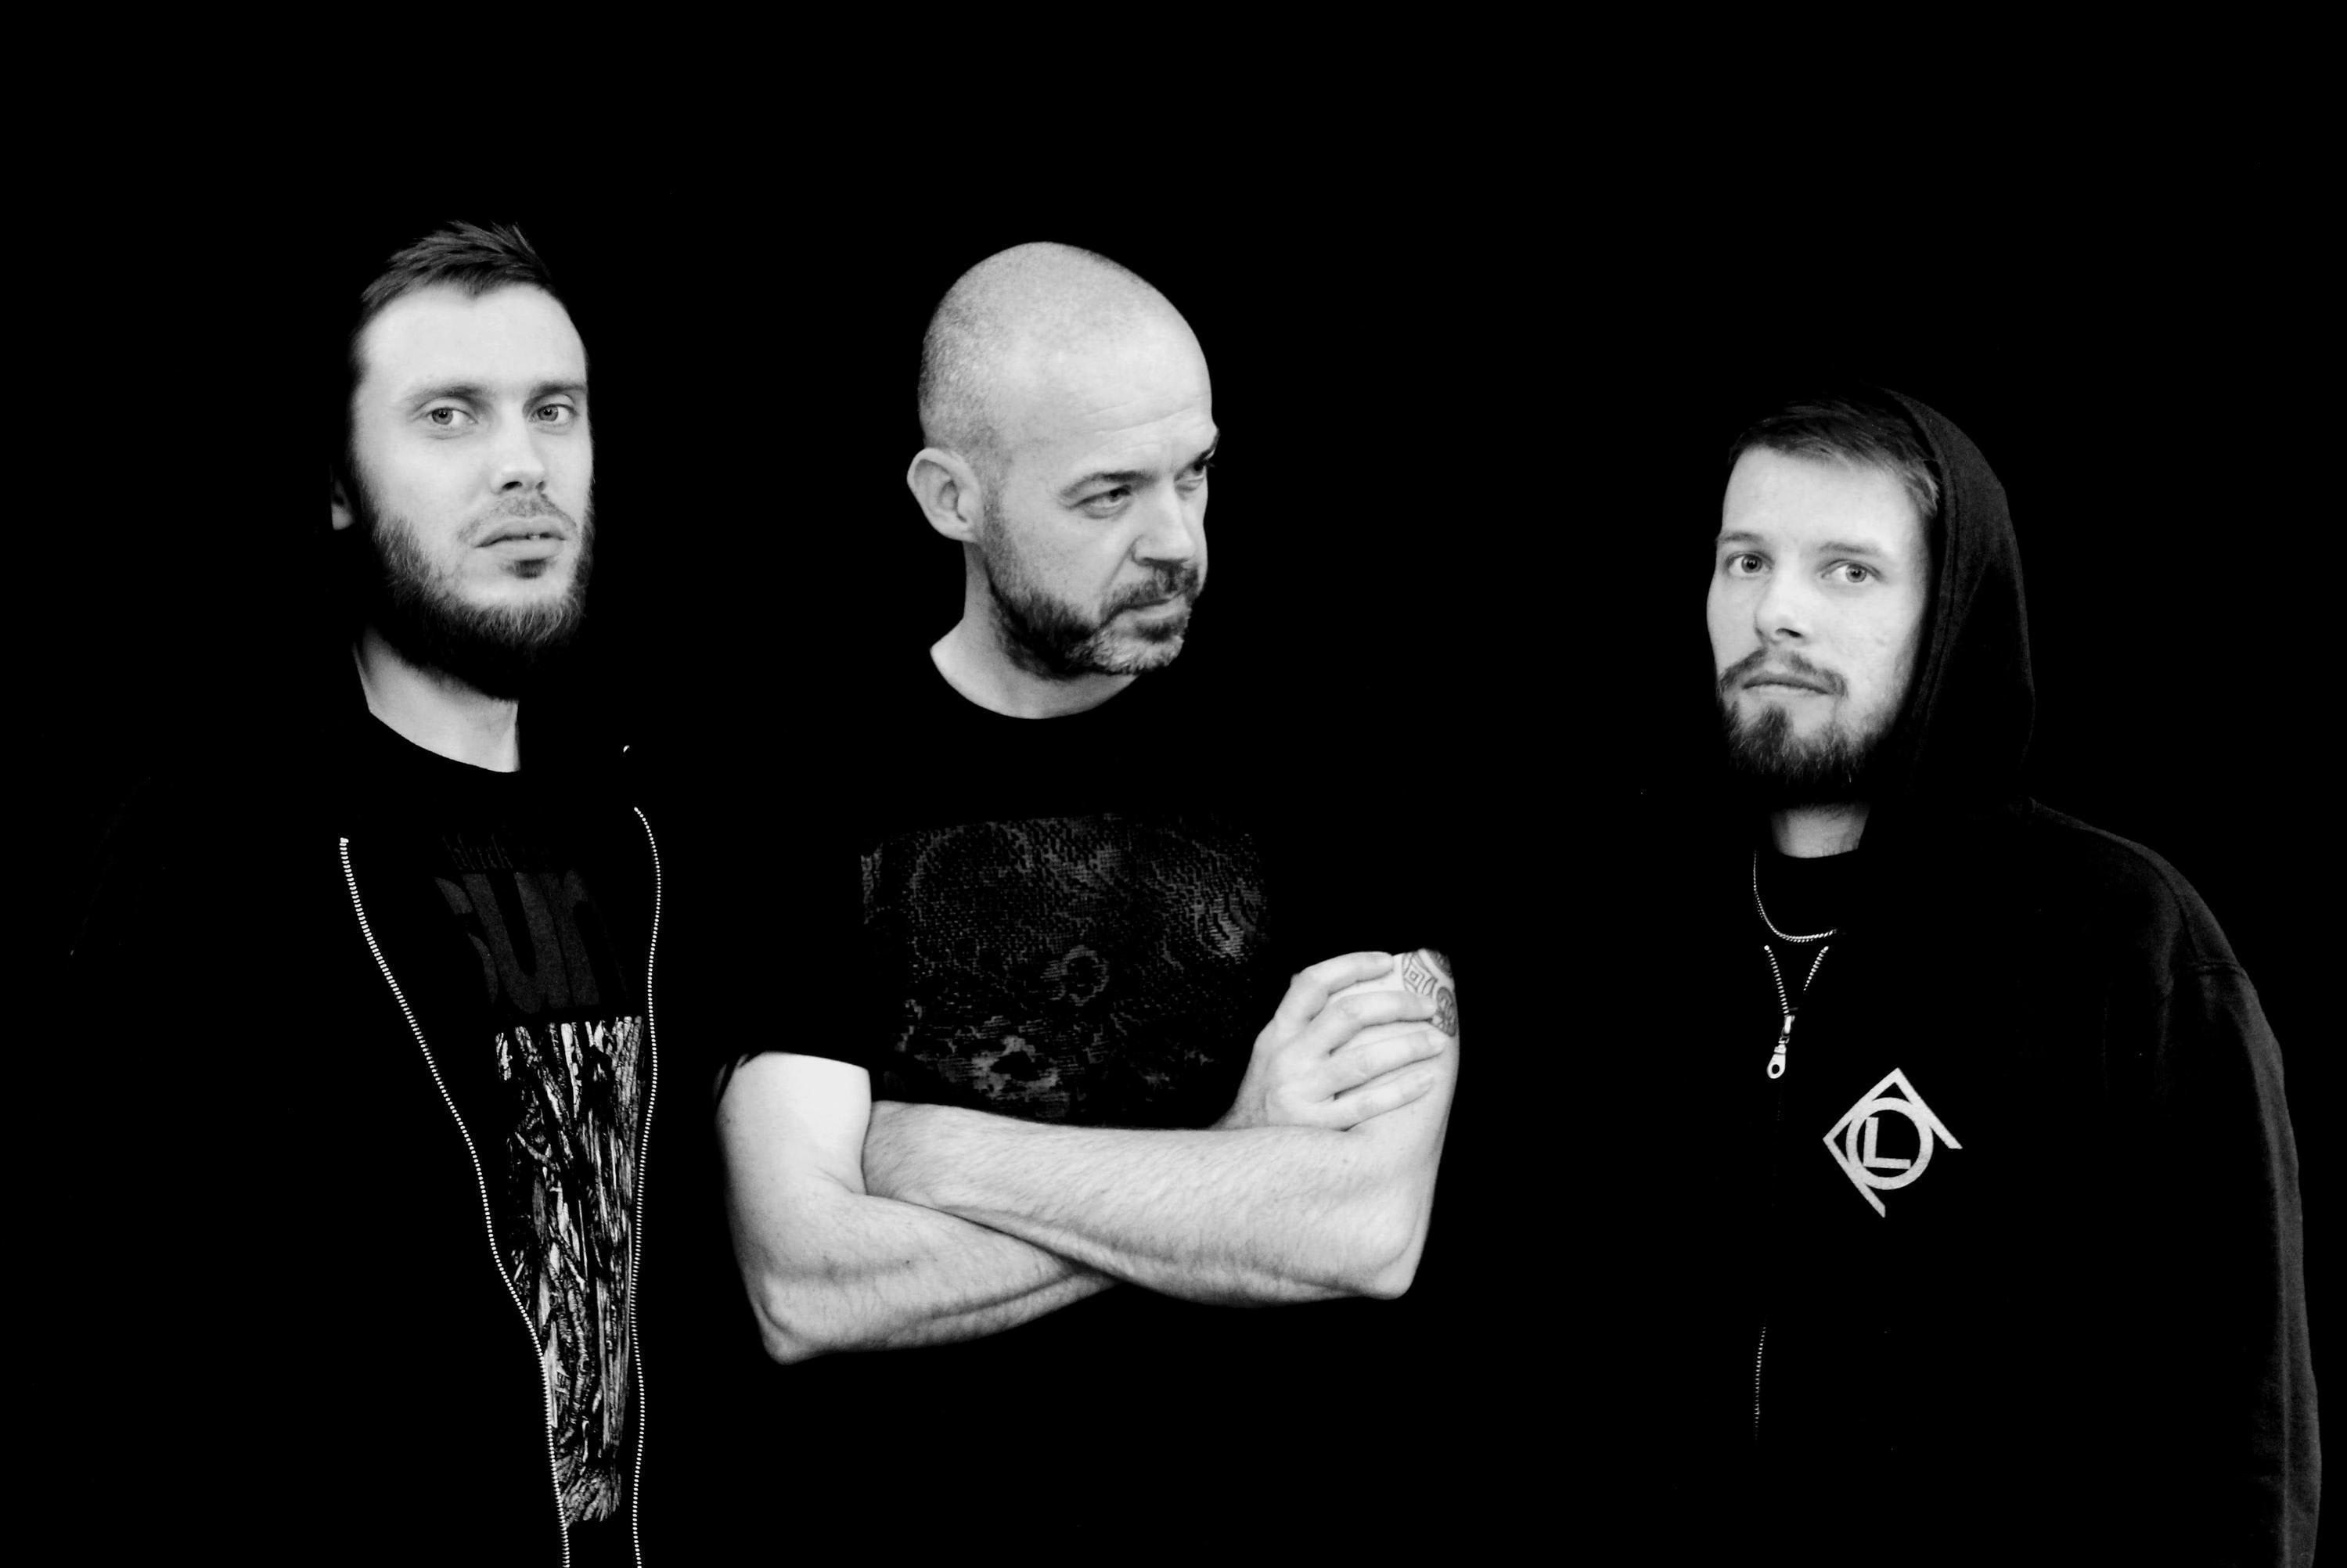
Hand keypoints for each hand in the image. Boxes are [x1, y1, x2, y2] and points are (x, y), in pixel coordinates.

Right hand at [1216, 952, 1449, 1131]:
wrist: (1241, 1155)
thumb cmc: (1267, 1096)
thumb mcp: (1270, 1051)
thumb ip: (1299, 1018)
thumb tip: (1333, 979)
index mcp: (1277, 1032)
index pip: (1312, 983)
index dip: (1352, 965)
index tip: (1388, 961)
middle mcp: (1287, 1057)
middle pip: (1347, 1015)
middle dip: (1396, 1004)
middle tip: (1428, 1006)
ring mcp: (1301, 1092)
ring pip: (1363, 1060)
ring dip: (1408, 1046)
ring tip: (1437, 1042)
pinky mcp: (1316, 1127)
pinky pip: (1367, 1104)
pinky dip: (1402, 1090)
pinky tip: (1427, 1080)